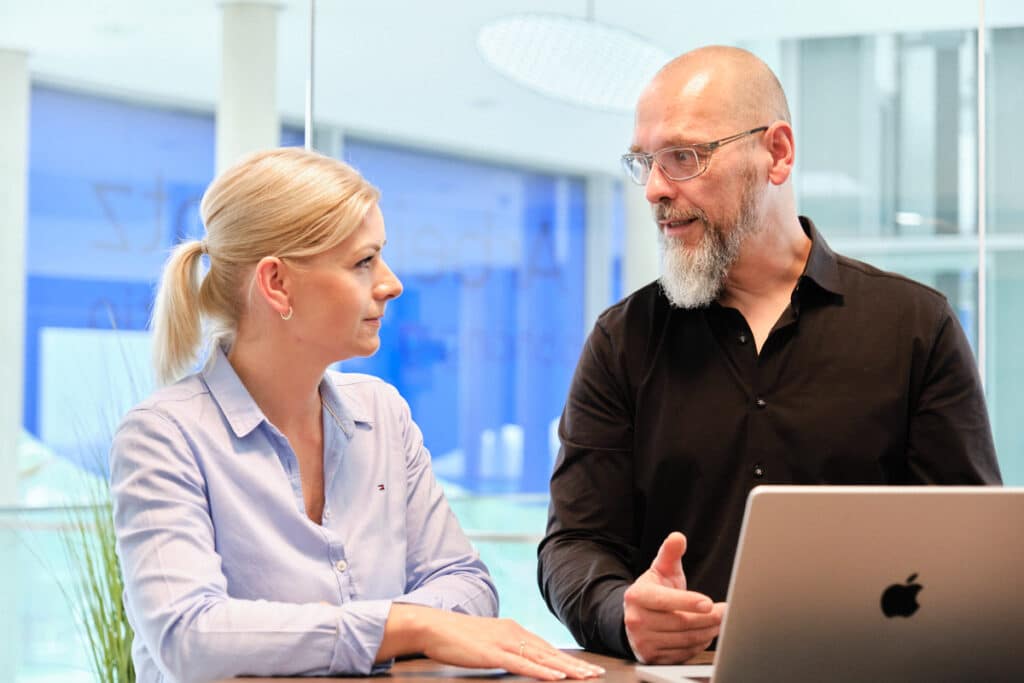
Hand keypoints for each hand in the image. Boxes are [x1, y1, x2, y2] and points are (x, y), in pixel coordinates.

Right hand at [380, 604, 604, 679]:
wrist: (433, 626)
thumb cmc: (456, 637)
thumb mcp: (486, 640)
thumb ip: (504, 647)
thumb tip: (519, 658)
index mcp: (513, 630)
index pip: (546, 648)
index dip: (568, 659)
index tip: (587, 668)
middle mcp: (513, 633)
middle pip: (550, 652)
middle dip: (575, 665)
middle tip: (597, 674)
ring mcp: (504, 642)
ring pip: (542, 658)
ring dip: (566, 668)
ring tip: (585, 677)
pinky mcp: (493, 653)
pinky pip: (522, 664)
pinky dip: (542, 671)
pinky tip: (557, 677)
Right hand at [623, 532, 725, 663]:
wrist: (636, 617)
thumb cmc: (653, 591)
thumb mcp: (659, 570)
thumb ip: (669, 553)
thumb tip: (678, 537)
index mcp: (637, 596)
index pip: (665, 600)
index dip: (688, 602)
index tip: (709, 602)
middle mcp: (636, 620)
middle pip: (681, 622)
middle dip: (708, 618)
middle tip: (725, 612)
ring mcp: (643, 641)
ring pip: (685, 639)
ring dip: (708, 632)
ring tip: (720, 622)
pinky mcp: (652, 657)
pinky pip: (683, 653)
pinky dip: (699, 645)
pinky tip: (706, 634)